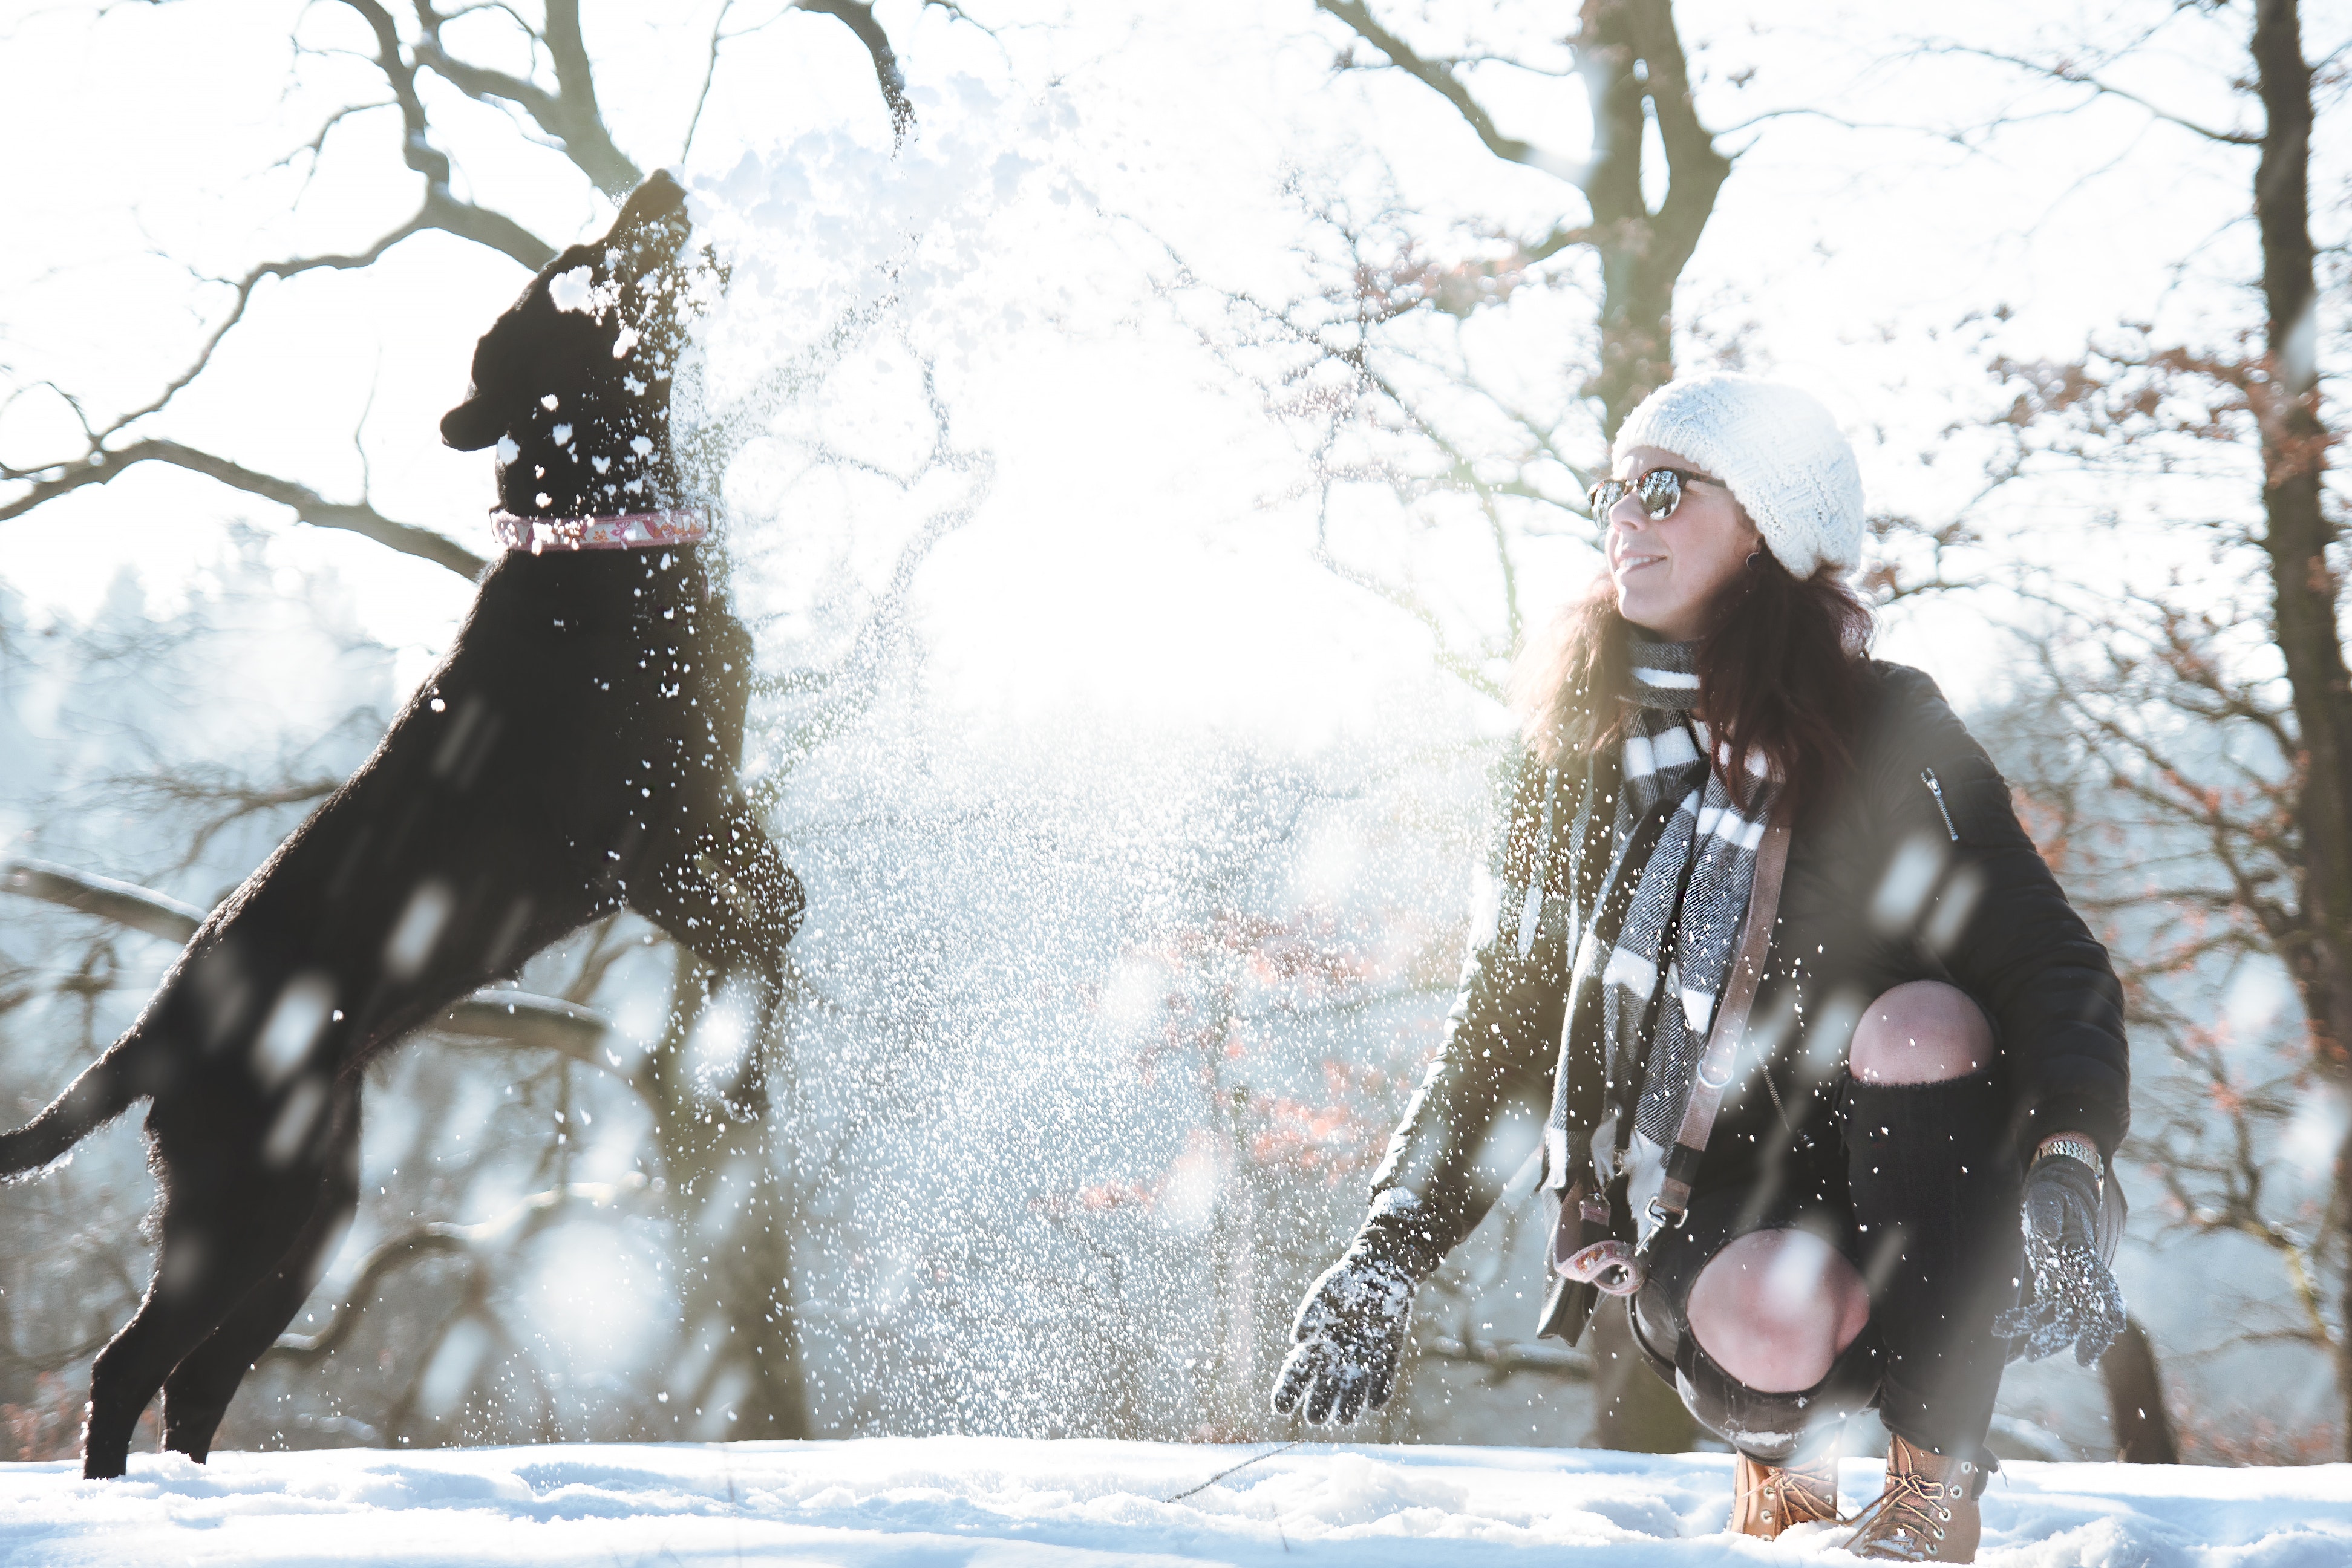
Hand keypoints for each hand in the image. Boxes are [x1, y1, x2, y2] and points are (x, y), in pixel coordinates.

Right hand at [1270, 1245, 1416, 1425]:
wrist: (1381, 1272)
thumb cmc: (1346, 1282)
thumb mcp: (1324, 1294)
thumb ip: (1310, 1315)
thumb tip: (1297, 1340)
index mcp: (1315, 1347)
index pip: (1295, 1375)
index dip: (1286, 1393)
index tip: (1280, 1408)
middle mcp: (1335, 1361)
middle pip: (1322, 1394)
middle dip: (1318, 1408)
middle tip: (1316, 1417)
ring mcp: (1361, 1363)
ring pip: (1352, 1395)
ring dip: (1349, 1407)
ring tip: (1345, 1417)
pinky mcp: (1385, 1360)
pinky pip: (1383, 1383)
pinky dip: (1380, 1393)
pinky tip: (1374, 1402)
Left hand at [1994, 1151, 2126, 1366]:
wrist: (2054, 1186)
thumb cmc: (2053, 1189)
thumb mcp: (2048, 1196)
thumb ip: (2046, 1212)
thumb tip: (2044, 1232)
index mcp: (2086, 1254)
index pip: (2103, 1286)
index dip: (2109, 1308)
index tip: (2113, 1329)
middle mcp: (2081, 1274)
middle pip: (2085, 1313)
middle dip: (2074, 1337)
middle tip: (2060, 1357)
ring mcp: (2067, 1281)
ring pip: (2062, 1318)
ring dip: (2045, 1336)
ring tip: (2024, 1354)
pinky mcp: (2051, 1282)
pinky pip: (2040, 1310)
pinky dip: (2023, 1322)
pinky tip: (2001, 1330)